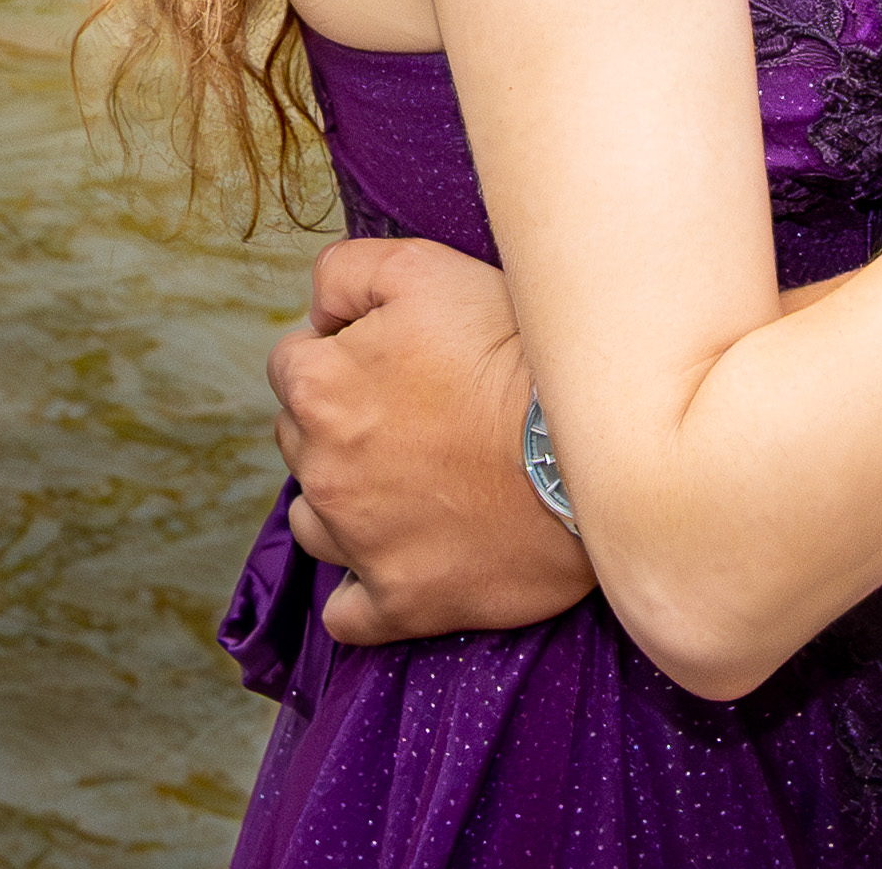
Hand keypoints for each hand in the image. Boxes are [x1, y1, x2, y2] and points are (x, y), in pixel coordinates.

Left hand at [267, 235, 594, 643]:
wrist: (588, 442)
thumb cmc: (511, 350)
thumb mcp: (425, 269)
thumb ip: (346, 273)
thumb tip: (317, 312)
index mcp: (319, 388)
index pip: (292, 363)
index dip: (342, 350)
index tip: (395, 354)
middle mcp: (323, 471)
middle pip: (303, 439)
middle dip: (344, 421)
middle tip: (419, 409)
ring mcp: (358, 544)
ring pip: (316, 521)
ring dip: (347, 500)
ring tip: (415, 479)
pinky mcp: (399, 602)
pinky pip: (347, 613)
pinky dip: (362, 588)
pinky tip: (396, 559)